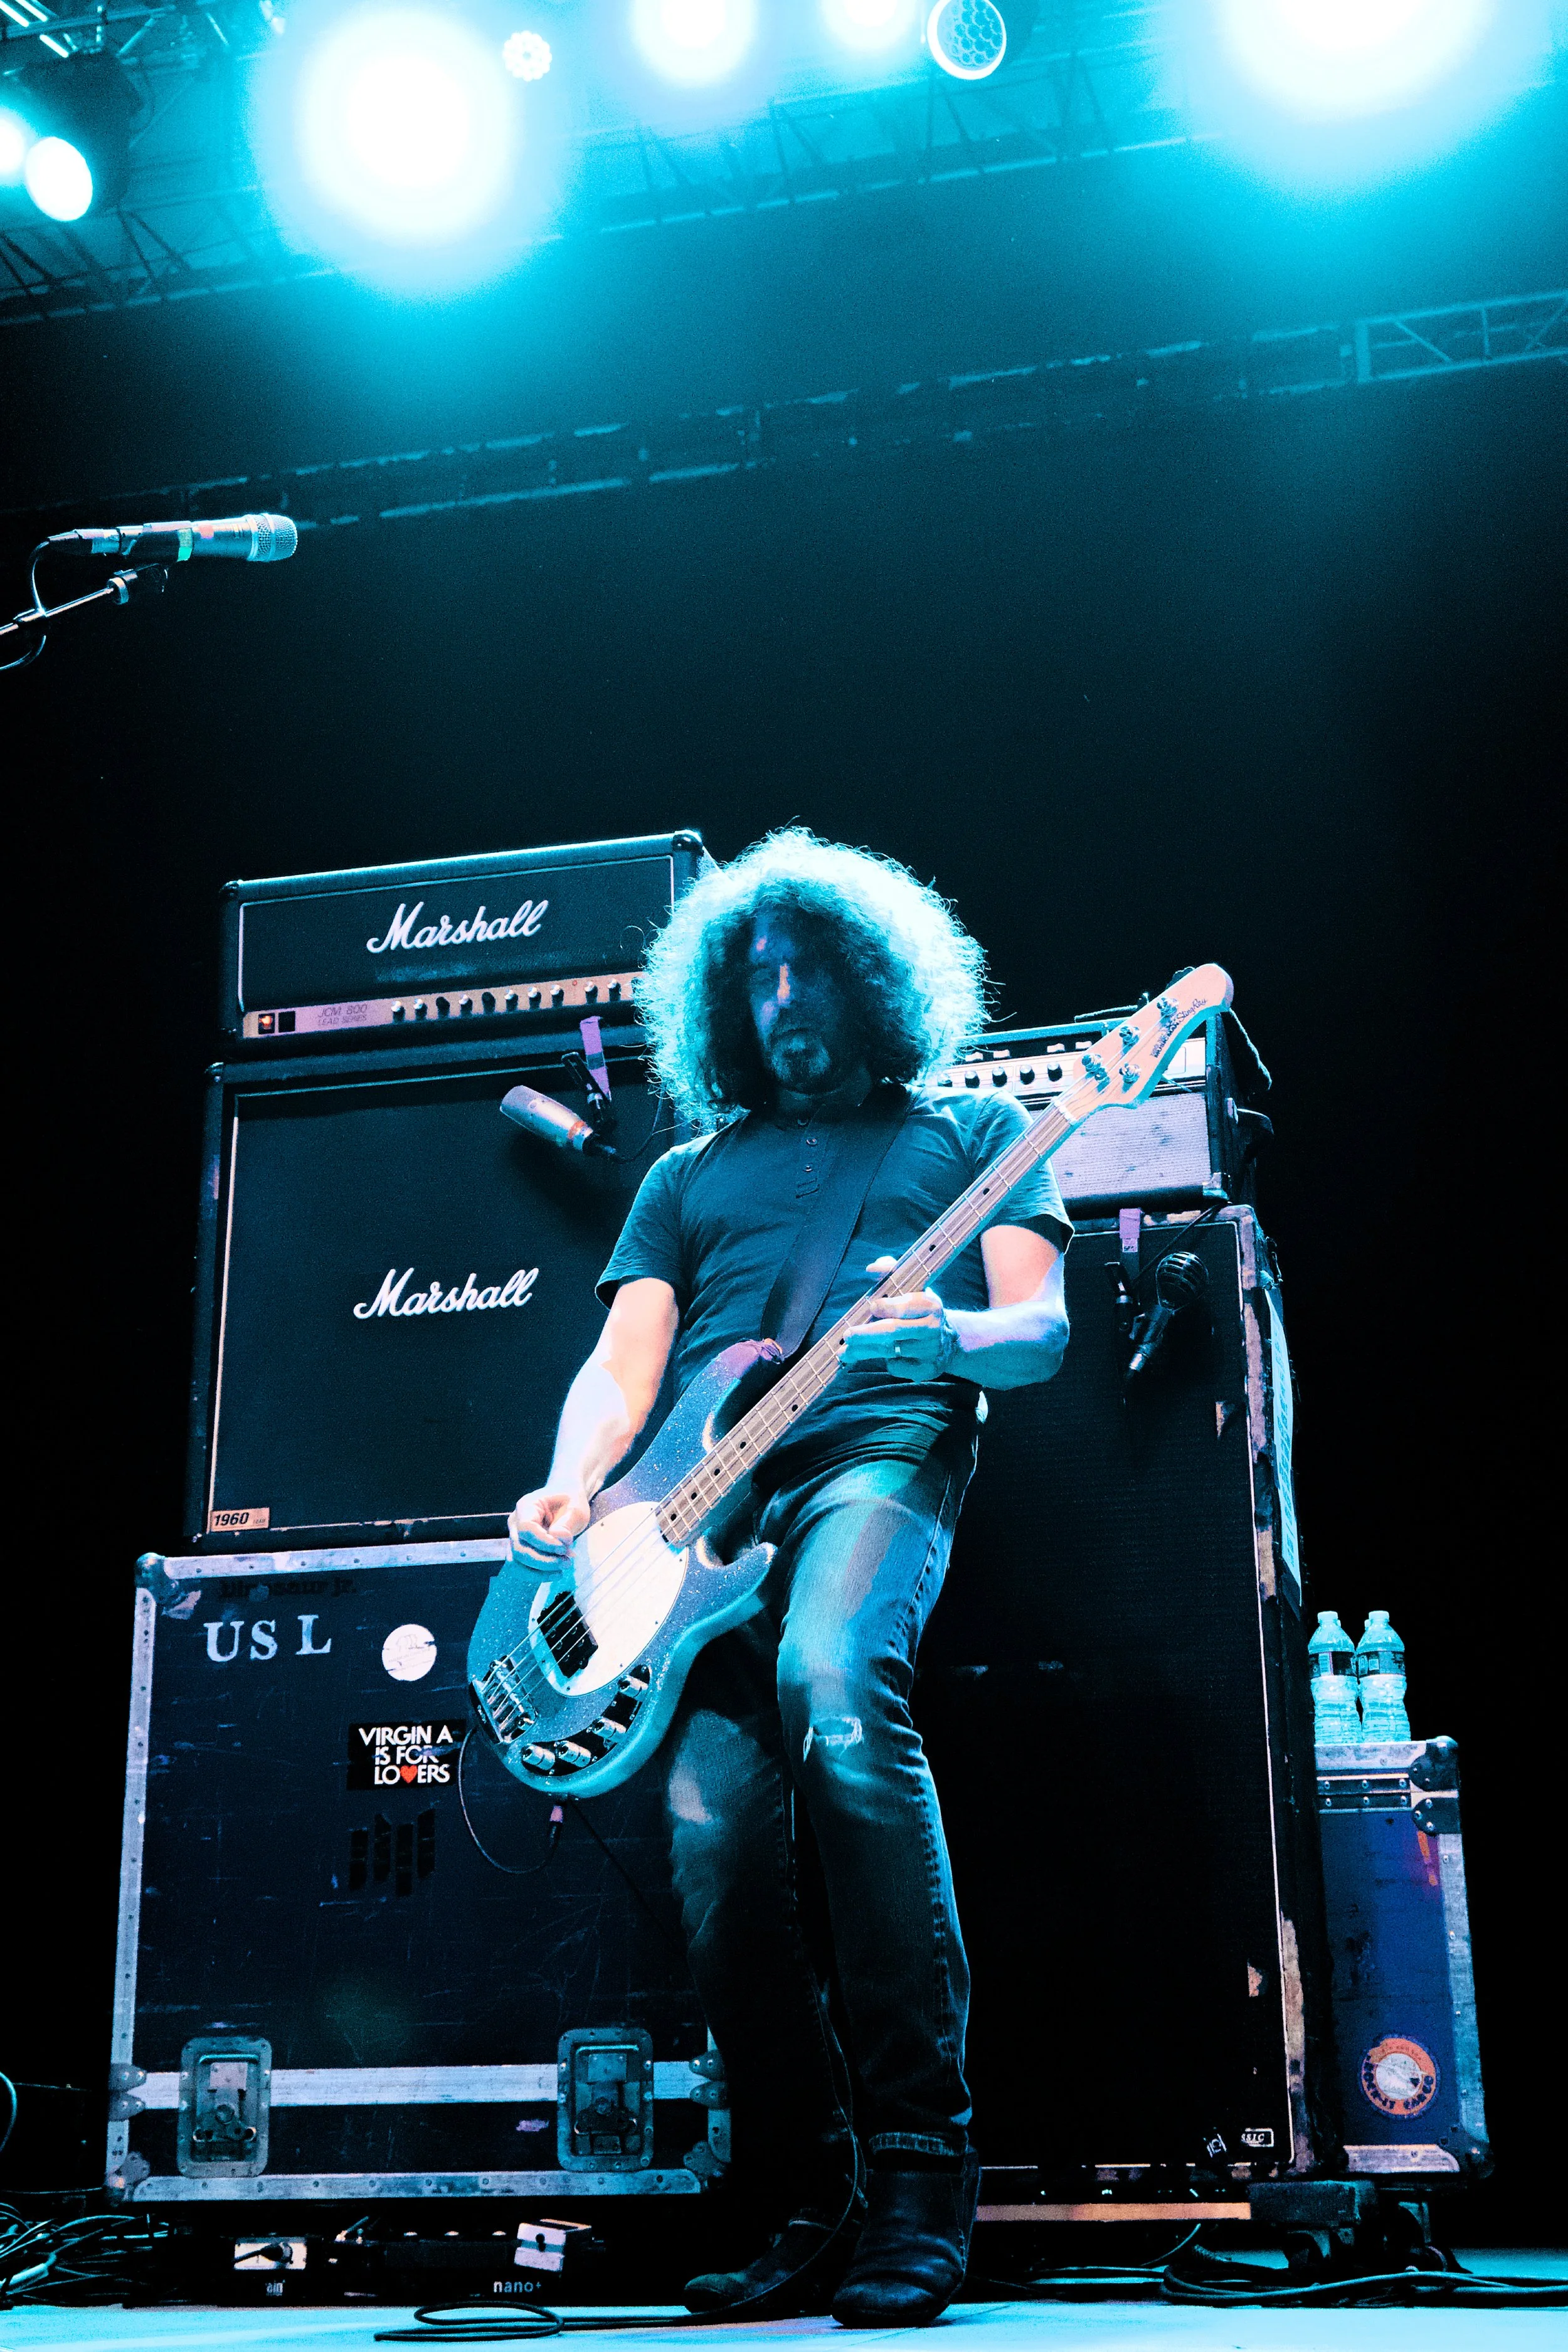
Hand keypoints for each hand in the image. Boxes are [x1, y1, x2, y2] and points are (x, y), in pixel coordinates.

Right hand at [508, 1485, 589, 1565]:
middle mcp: (515, 1522)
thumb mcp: (575, 1508)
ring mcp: (515, 1537)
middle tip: (567, 1562)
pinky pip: (521, 1568)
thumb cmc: (570, 1502)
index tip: (563, 1549)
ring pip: (516, 1563)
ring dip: (539, 1572)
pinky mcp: (520, 1550)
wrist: (566, 1502)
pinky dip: (537, 1574)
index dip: (544, 1543)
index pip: (526, 1529)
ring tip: (562, 1568)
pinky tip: (556, 1573)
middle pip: (519, 1549)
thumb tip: (560, 1540)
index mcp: (526, 1506)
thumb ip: (567, 1524)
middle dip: (543, 1561)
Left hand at [838, 1257, 953, 1381]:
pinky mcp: (927, 1369)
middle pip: (895, 1331)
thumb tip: (871, 1269)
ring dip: (865, 1351)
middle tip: (848, 1335)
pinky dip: (887, 1362)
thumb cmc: (920, 1310)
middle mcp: (932, 1328)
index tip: (871, 1307)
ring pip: (892, 1351)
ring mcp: (931, 1351)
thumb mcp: (913, 1287)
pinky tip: (879, 1356)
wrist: (948, 1340)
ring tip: (845, 1352)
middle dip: (867, 1334)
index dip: (887, 1307)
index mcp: (930, 1305)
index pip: (906, 1306)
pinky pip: (899, 1367)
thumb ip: (890, 1271)